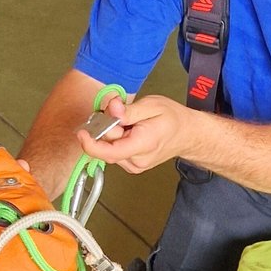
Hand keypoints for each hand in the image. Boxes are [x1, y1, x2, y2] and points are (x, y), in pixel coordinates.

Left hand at [75, 93, 190, 175]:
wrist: (187, 134)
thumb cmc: (173, 119)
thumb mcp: (152, 105)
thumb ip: (129, 110)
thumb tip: (112, 109)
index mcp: (143, 144)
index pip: (109, 152)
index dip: (91, 143)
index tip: (82, 132)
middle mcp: (136, 160)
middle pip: (107, 146)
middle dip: (107, 127)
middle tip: (121, 113)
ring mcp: (133, 165)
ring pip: (109, 148)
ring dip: (112, 133)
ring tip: (130, 123)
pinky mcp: (130, 165)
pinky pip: (114, 151)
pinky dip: (116, 140)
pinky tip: (129, 131)